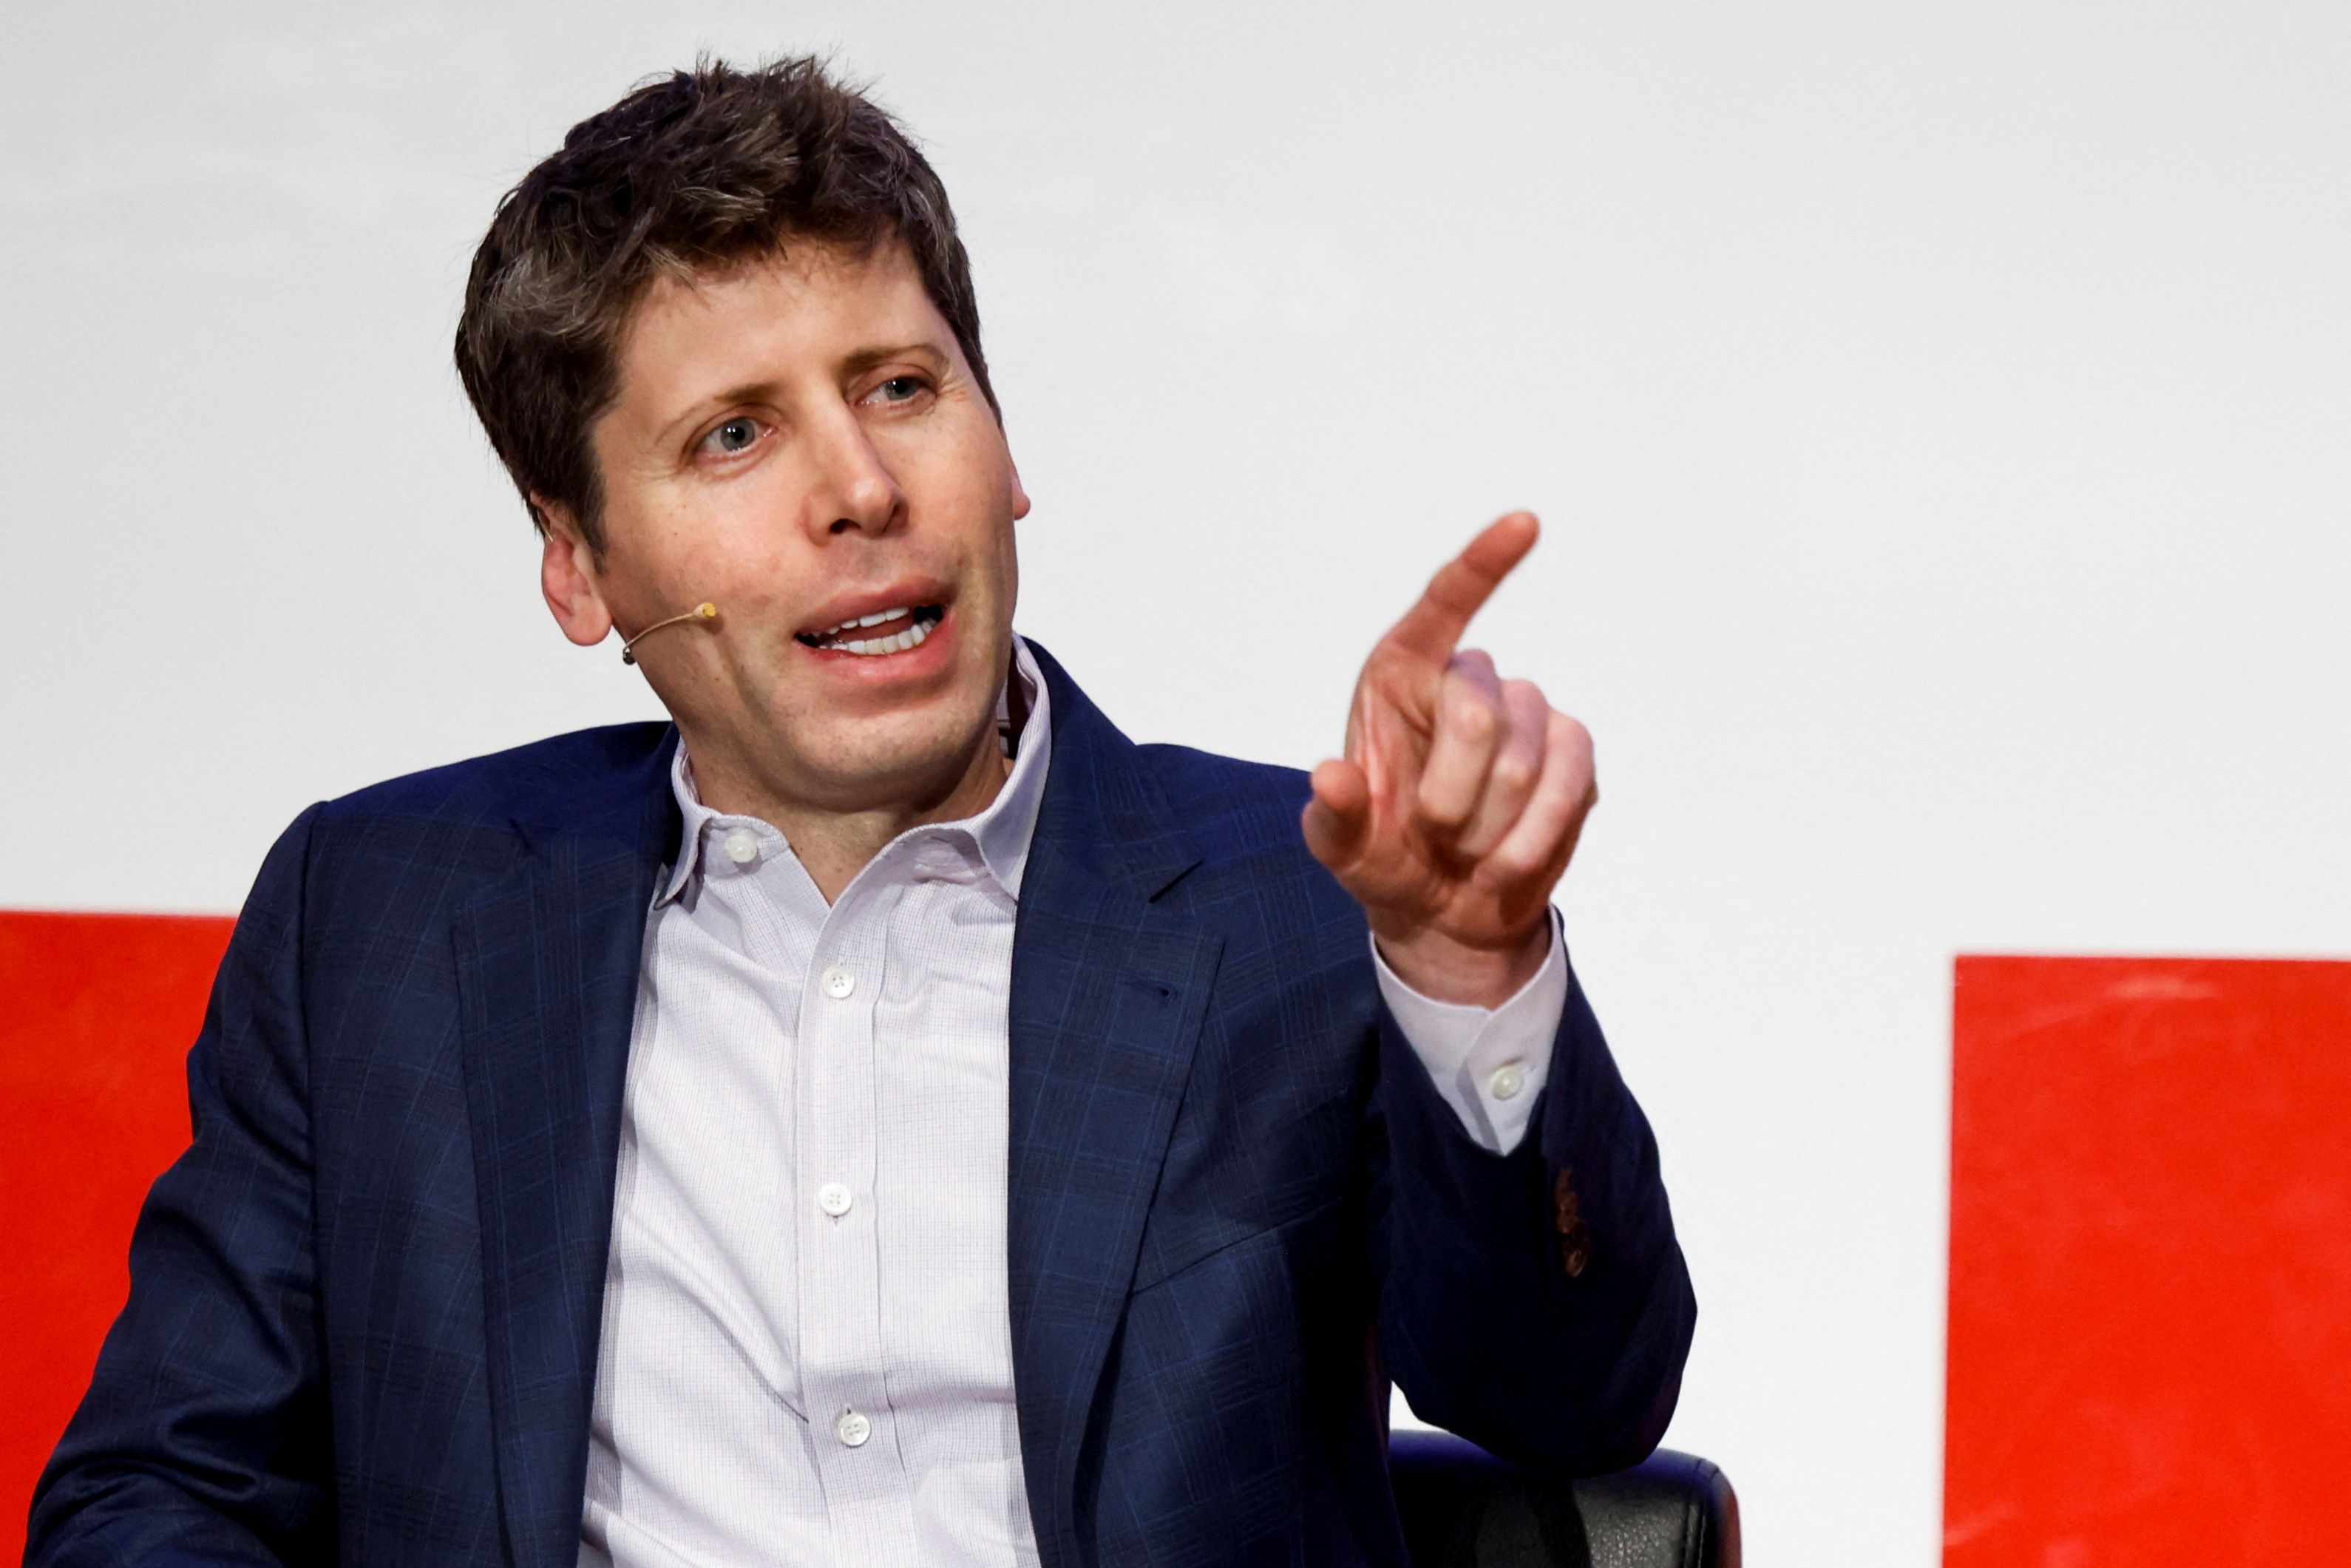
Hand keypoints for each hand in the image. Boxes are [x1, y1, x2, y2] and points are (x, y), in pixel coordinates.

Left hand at [1302, 513, 1595, 1007]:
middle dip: (1451, 794)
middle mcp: (1468, 681)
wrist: (1444, 910)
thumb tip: (1331, 778)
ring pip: (1524, 758)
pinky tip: (1505, 862)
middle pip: (1478, 711)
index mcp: (1400, 676)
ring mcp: (1529, 713)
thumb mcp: (1342, 849)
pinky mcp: (1574, 754)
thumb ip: (1333, 816)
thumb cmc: (1384, 858)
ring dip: (1488, 827)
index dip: (1483, 564)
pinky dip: (1533, 839)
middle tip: (1432, 831)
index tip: (1526, 523)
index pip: (1444, 605)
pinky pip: (1569, 783)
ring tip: (1466, 849)